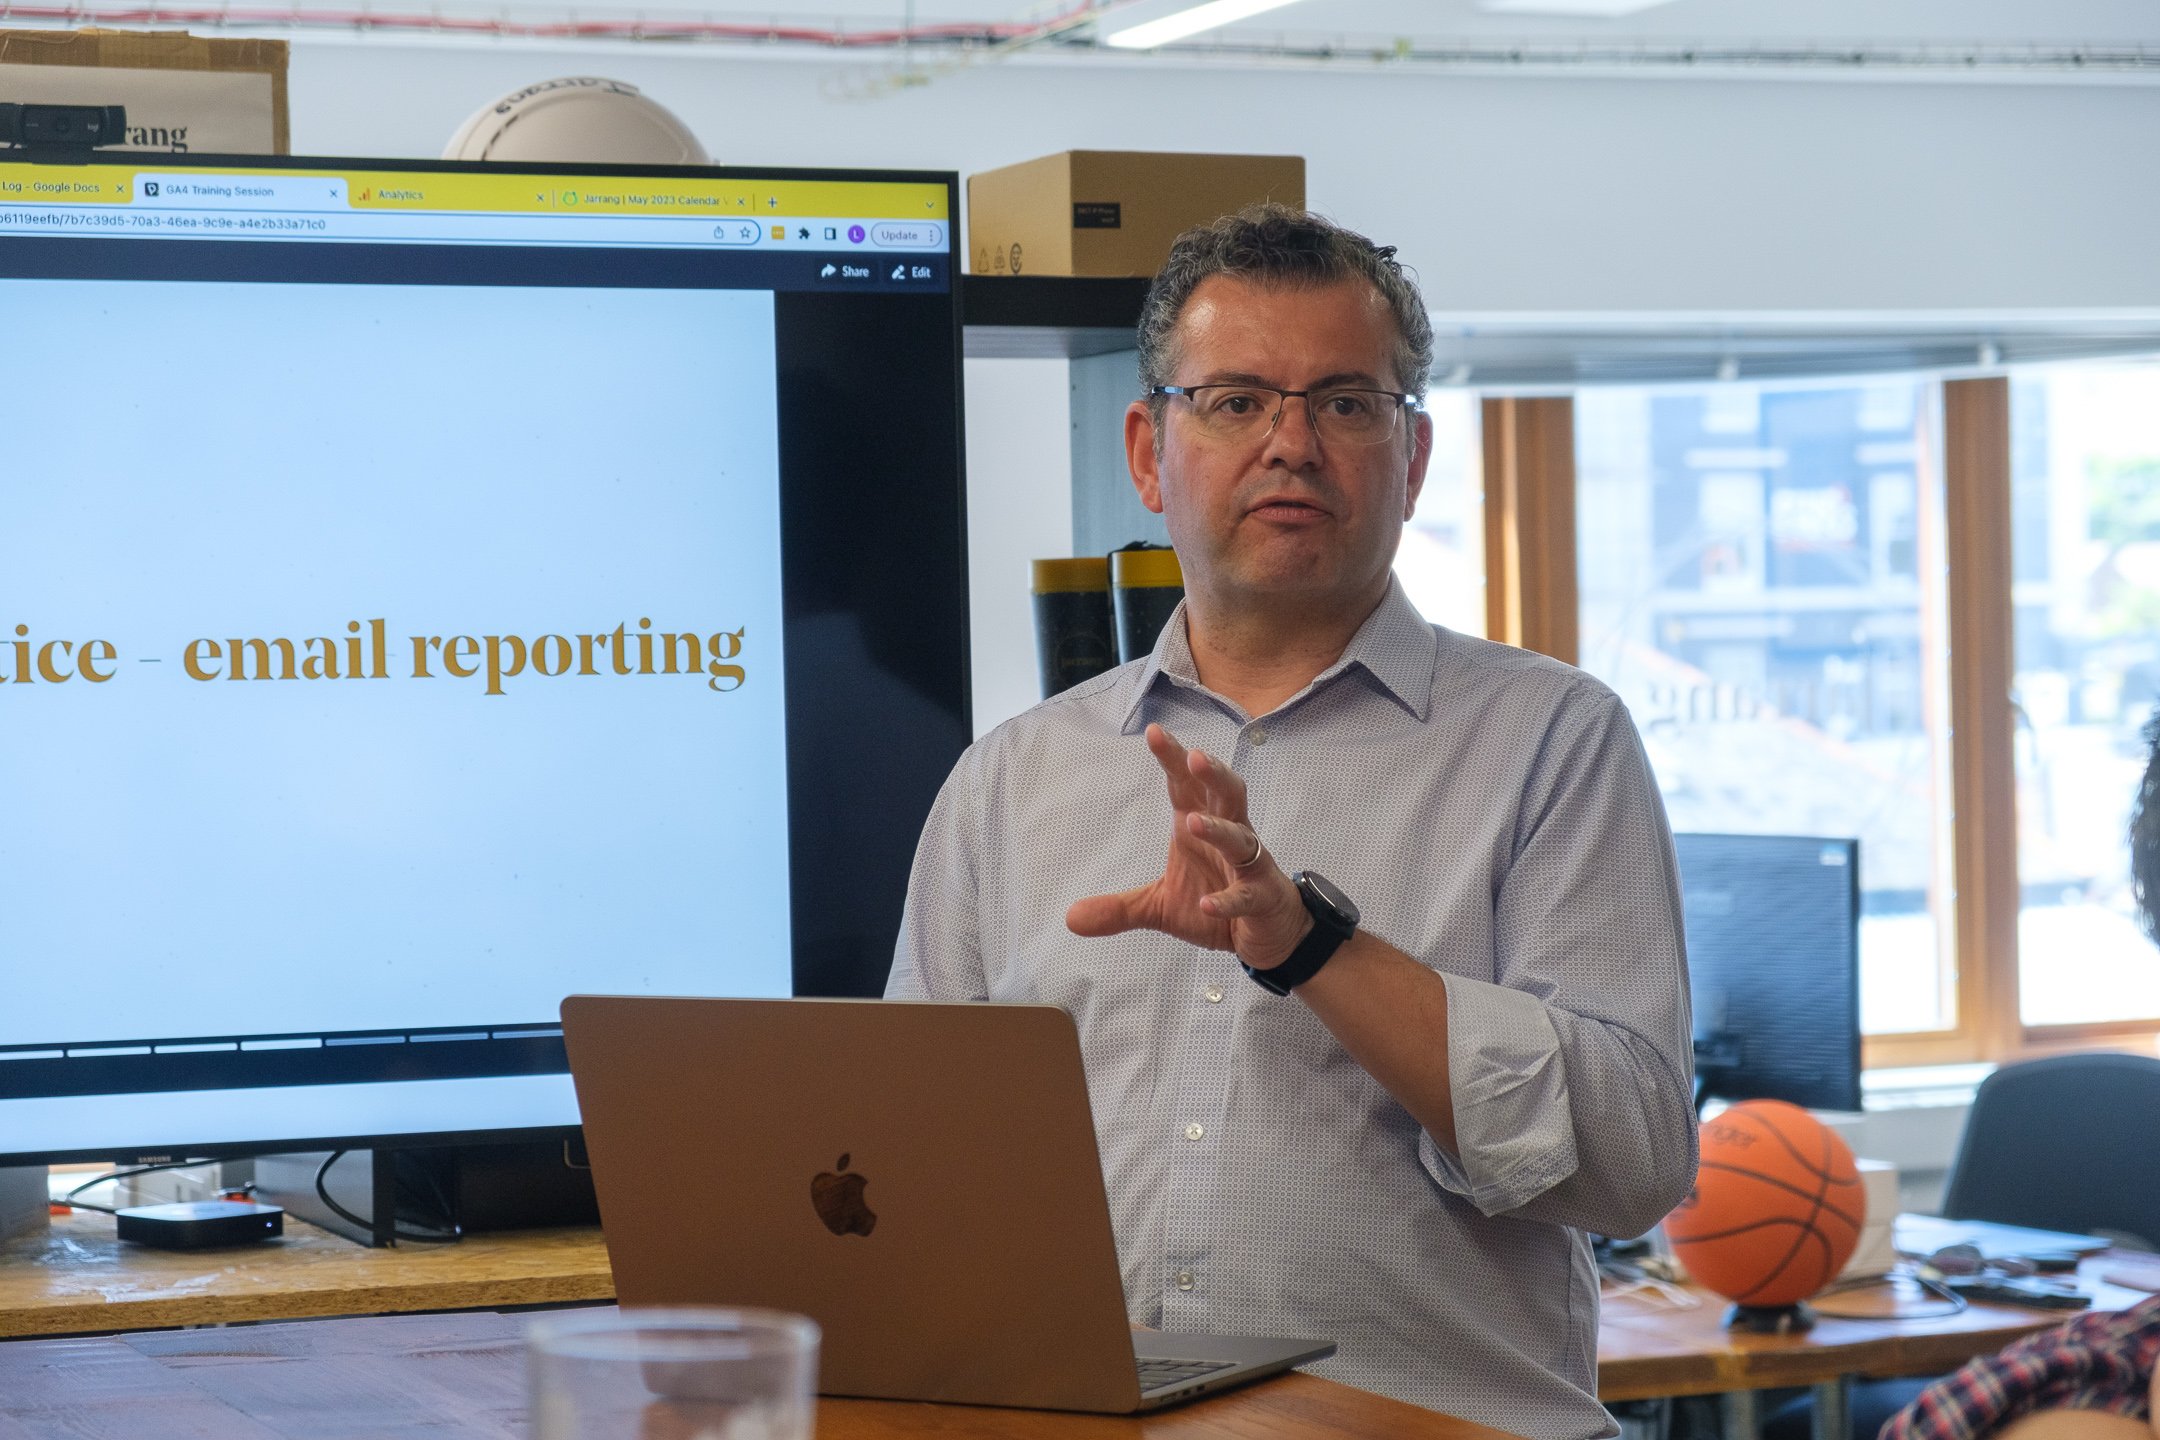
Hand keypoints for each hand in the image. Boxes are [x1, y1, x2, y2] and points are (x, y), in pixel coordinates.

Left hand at [1065, 723, 1312, 970]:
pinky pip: (1247, 894)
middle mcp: (1230, 837)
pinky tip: (1207, 903)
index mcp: (1201, 826)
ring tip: (1195, 822)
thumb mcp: (1160, 907)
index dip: (1173, 758)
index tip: (1154, 731)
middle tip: (1194, 755)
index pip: (1186, 785)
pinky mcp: (1263, 898)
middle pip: (1227, 794)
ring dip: (1220, 829)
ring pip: (1241, 839)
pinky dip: (1228, 899)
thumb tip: (1070, 918)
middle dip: (1212, 774)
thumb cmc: (1217, 903)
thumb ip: (1120, 908)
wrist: (1268, 935)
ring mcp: (1251, 867)